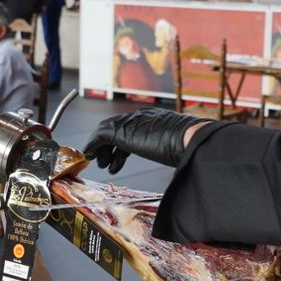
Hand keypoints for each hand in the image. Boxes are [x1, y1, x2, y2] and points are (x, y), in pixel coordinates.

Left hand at [84, 109, 208, 174]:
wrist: (189, 139)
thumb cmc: (190, 147)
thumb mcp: (177, 146)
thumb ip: (170, 148)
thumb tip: (178, 158)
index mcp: (155, 118)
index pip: (131, 128)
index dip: (120, 144)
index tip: (116, 157)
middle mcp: (141, 116)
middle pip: (116, 127)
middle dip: (108, 146)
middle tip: (104, 161)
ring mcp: (131, 121)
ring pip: (106, 130)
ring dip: (101, 149)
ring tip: (102, 164)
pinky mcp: (121, 130)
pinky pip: (100, 136)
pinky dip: (93, 146)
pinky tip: (90, 157)